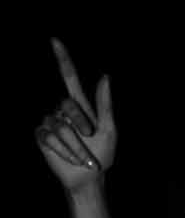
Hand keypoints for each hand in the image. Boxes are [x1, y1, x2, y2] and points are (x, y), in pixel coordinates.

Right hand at [35, 38, 115, 191]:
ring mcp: (50, 122)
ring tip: (83, 157)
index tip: (55, 40)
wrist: (89, 177)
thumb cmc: (102, 155)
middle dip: (81, 123)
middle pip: (66, 104)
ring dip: (75, 146)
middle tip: (90, 138)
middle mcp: (62, 110)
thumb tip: (105, 76)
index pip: (68, 76)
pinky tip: (69, 158)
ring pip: (59, 126)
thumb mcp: (109, 130)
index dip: (62, 59)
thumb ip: (105, 104)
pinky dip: (64, 151)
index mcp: (79, 105)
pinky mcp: (42, 136)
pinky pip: (49, 138)